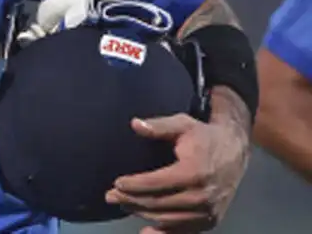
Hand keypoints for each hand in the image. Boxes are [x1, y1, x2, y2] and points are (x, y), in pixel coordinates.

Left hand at [106, 113, 248, 232]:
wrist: (236, 151)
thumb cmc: (204, 136)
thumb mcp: (182, 124)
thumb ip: (159, 126)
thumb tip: (135, 124)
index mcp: (194, 172)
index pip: (156, 184)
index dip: (134, 185)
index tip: (116, 182)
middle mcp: (202, 196)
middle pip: (158, 204)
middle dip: (131, 200)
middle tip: (110, 196)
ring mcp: (208, 212)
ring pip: (167, 219)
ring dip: (142, 214)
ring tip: (123, 204)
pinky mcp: (211, 221)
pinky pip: (183, 231)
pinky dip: (163, 232)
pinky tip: (145, 231)